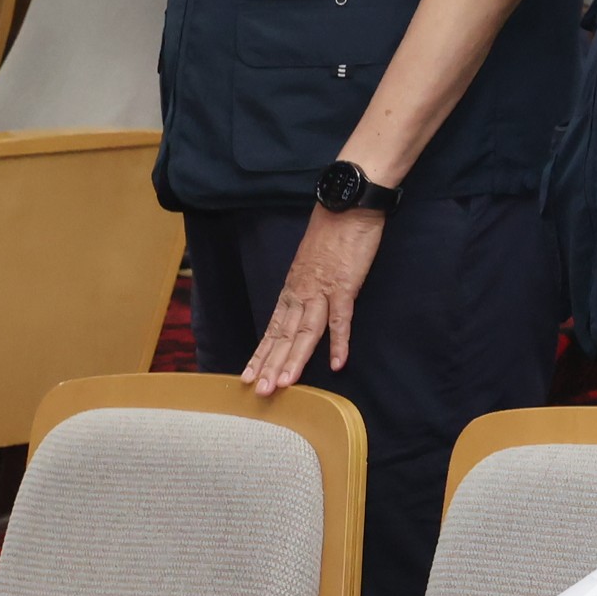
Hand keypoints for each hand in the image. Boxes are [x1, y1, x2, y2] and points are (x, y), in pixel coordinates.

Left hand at [240, 207, 387, 393]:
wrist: (348, 203)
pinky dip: (339, 342)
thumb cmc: (333, 228)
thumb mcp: (312, 259)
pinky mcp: (346, 285)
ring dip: (295, 359)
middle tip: (260, 391)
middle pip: (285, 335)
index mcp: (293, 287)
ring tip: (284, 384)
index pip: (274, 328)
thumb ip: (308, 280)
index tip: (248, 376)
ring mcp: (323, 290)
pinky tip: (337, 363)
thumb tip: (306, 297)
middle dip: (271, 365)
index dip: (261, 354)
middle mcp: (302, 292)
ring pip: (305, 332)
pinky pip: (341, 318)